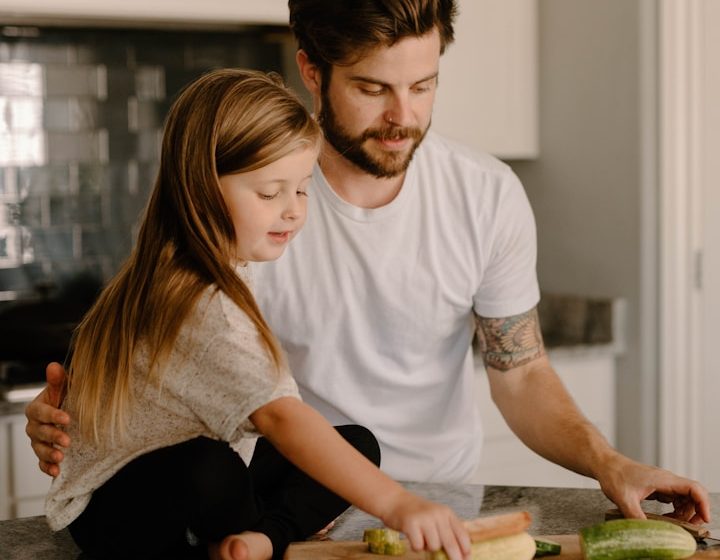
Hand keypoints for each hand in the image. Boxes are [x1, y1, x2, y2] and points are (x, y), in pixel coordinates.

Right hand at [24, 362, 69, 476]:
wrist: (73, 412)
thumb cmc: (67, 397)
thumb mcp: (65, 387)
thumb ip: (58, 380)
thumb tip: (53, 366)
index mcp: (36, 408)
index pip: (41, 412)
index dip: (52, 415)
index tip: (67, 418)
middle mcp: (34, 426)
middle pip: (39, 432)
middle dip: (52, 436)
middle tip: (67, 440)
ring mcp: (38, 441)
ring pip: (39, 448)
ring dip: (49, 453)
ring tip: (61, 457)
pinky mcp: (44, 454)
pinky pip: (42, 463)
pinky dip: (47, 467)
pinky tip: (56, 471)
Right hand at [380, 491, 470, 559]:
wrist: (395, 501)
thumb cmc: (418, 513)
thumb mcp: (436, 516)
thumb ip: (446, 530)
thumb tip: (459, 554)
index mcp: (446, 512)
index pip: (461, 533)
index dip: (466, 549)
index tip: (467, 559)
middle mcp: (437, 514)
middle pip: (450, 543)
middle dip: (455, 557)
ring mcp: (424, 518)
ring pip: (434, 546)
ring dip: (428, 548)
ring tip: (422, 538)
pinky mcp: (411, 524)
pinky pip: (419, 546)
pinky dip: (416, 547)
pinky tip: (412, 538)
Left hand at [596, 453, 710, 524]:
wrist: (604, 464)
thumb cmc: (613, 475)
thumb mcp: (624, 499)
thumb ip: (636, 518)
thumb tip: (646, 533)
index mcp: (663, 480)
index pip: (694, 488)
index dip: (703, 504)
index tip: (704, 519)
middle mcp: (666, 480)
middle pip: (693, 495)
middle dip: (694, 512)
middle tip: (687, 527)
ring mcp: (662, 483)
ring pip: (684, 499)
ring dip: (683, 513)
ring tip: (672, 524)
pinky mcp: (656, 487)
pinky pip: (674, 500)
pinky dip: (674, 510)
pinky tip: (665, 518)